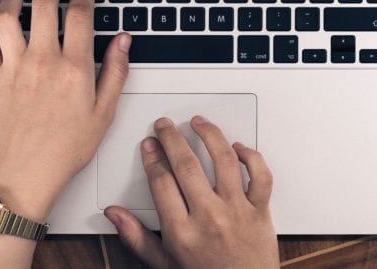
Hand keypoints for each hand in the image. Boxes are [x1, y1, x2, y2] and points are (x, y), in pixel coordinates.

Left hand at [0, 0, 131, 219]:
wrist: (26, 172)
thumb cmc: (65, 148)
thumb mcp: (104, 113)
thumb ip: (116, 71)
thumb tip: (124, 40)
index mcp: (74, 68)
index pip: (81, 12)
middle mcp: (43, 60)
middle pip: (45, 1)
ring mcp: (14, 66)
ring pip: (9, 13)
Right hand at [104, 116, 278, 268]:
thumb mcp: (164, 264)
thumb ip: (137, 238)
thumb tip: (115, 215)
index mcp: (182, 232)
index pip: (161, 182)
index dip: (152, 158)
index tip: (149, 145)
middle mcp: (209, 218)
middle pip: (186, 165)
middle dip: (171, 138)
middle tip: (165, 126)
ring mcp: (237, 212)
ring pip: (224, 161)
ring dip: (210, 135)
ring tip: (199, 123)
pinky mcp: (261, 212)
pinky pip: (260, 176)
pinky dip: (251, 157)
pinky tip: (238, 147)